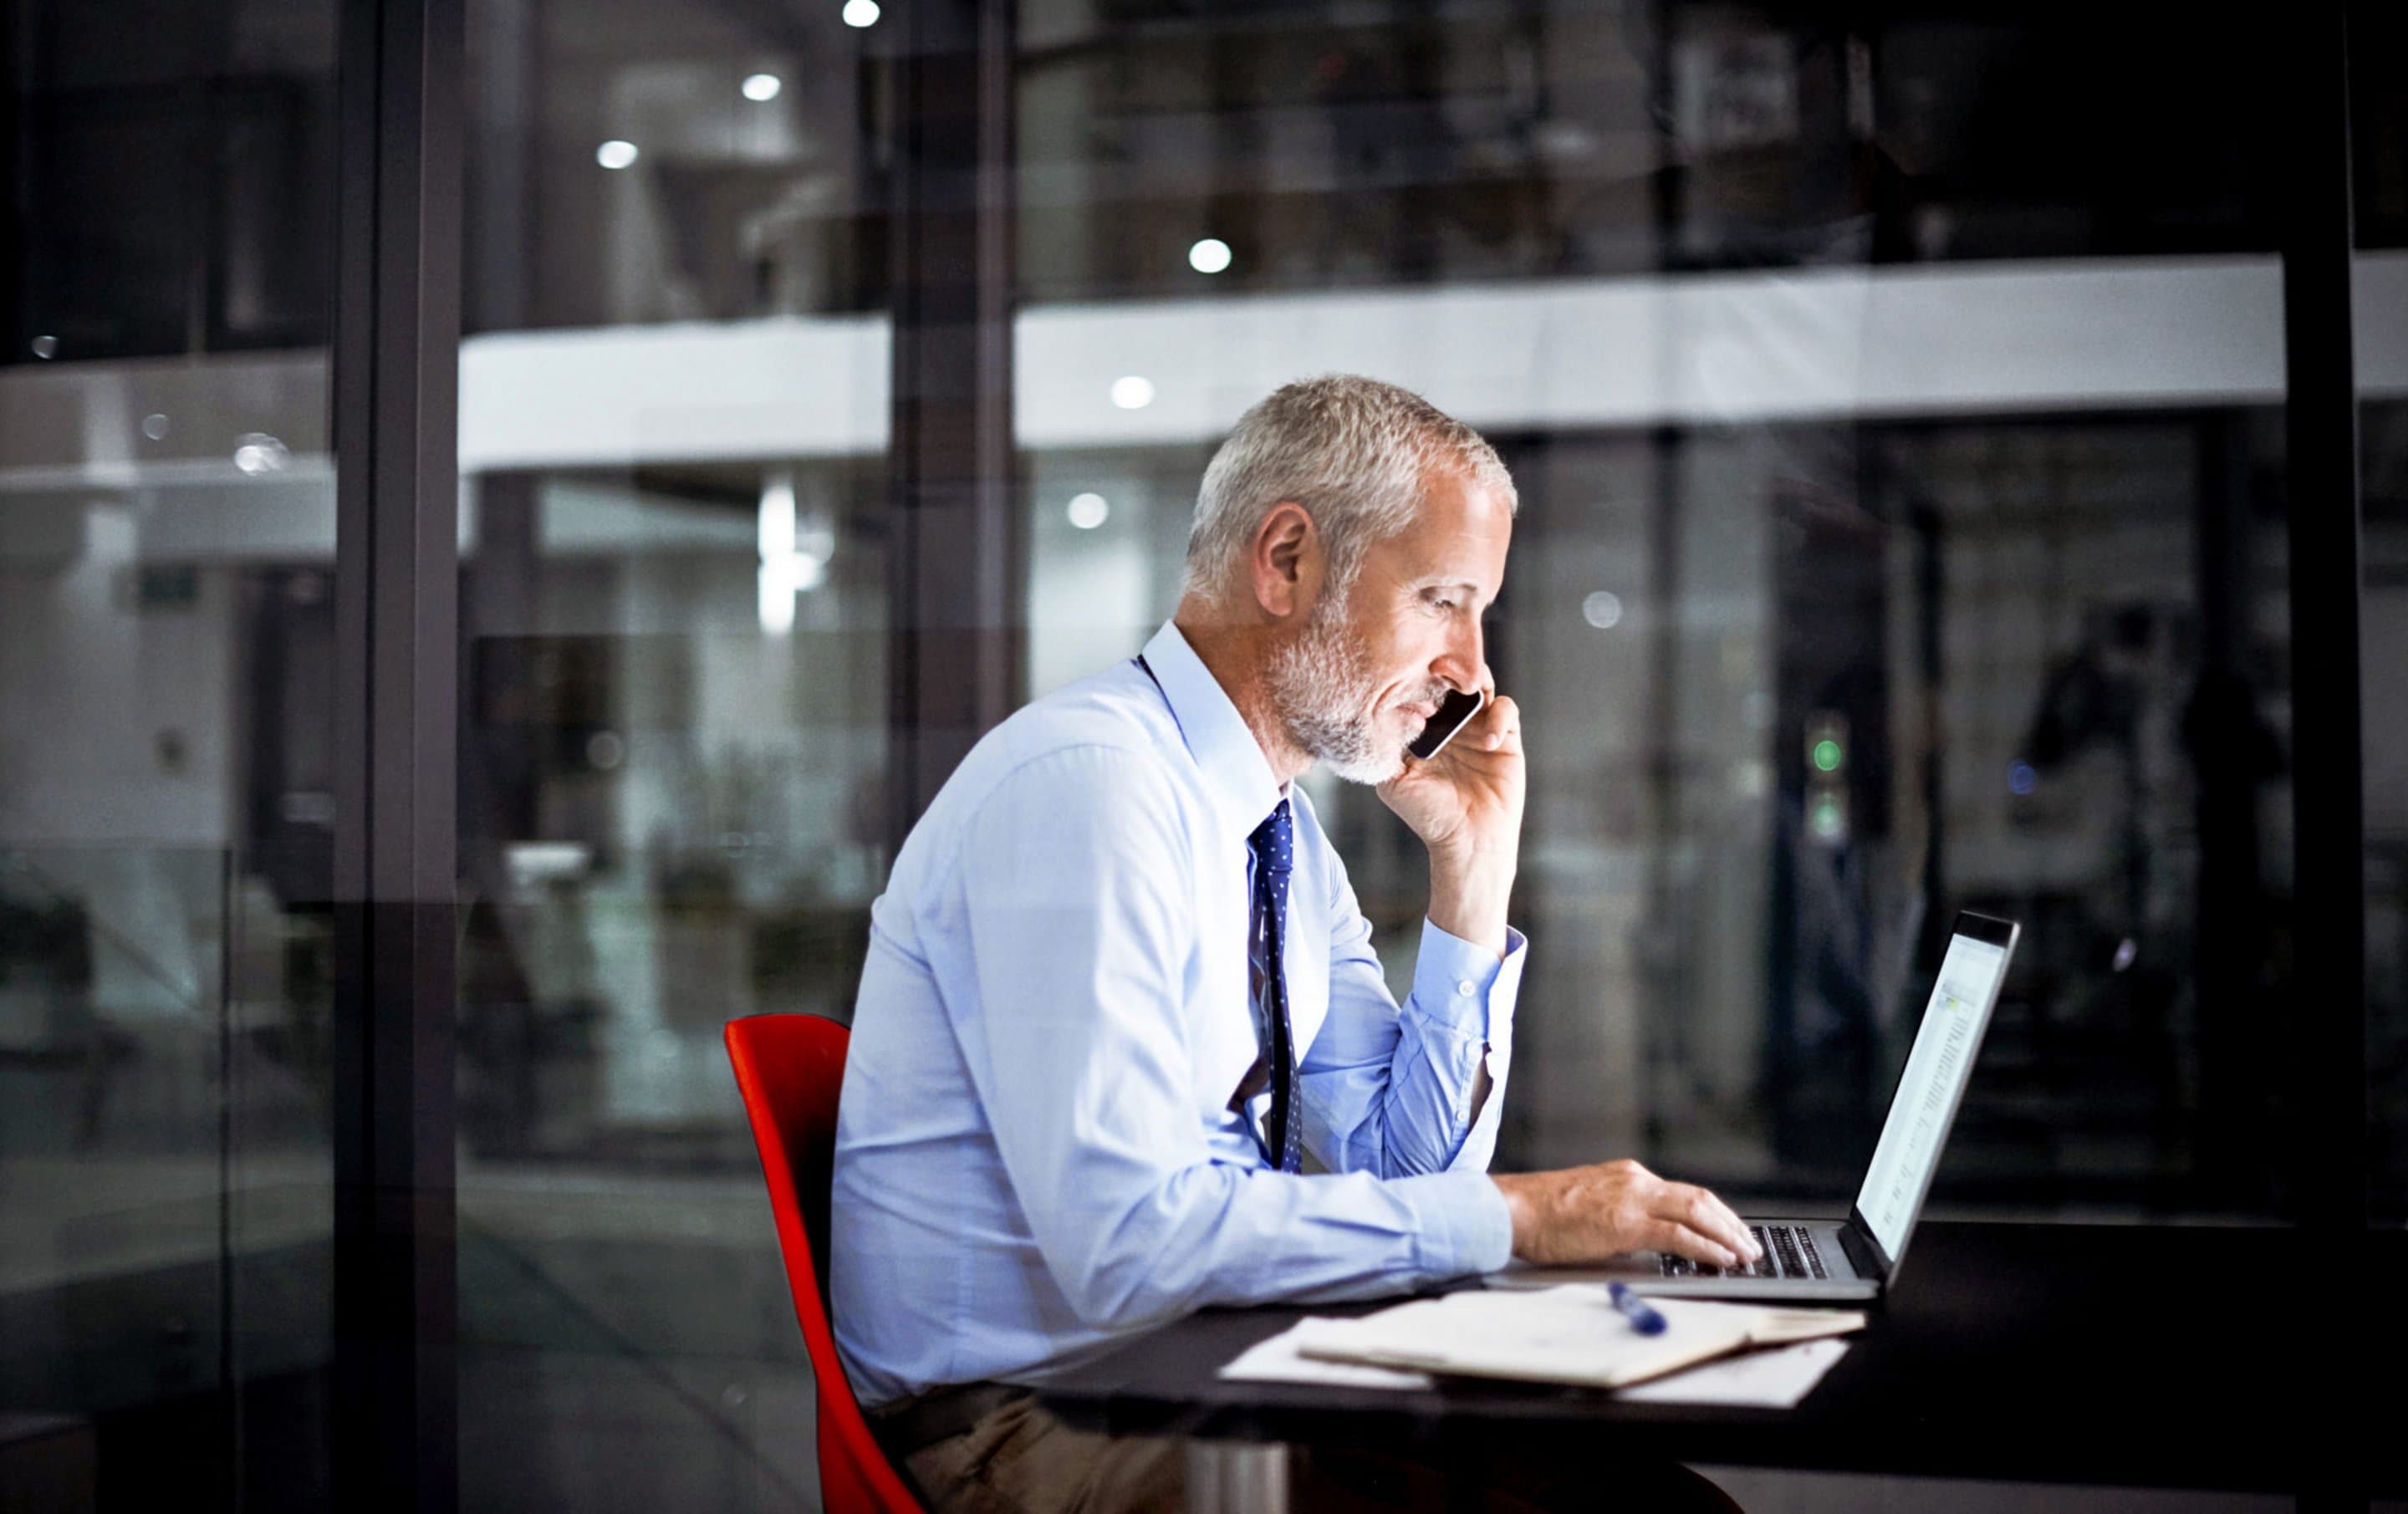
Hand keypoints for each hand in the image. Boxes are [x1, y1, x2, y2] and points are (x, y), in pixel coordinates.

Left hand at [1376, 676, 1523, 862]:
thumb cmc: (1428, 815)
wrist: (1468, 841)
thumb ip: (1387, 748)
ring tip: (1469, 695)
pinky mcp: (1506, 737)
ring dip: (1476, 682)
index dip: (1416, 680)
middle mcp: (1451, 724)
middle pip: (1451, 680)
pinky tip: (1488, 741)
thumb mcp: (1394, 781)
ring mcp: (1479, 727)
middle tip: (1442, 673)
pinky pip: (1506, 709)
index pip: (1421, 690)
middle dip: (1447, 672)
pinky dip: (1499, 715)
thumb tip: (1382, 710)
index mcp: (1424, 729)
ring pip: (1481, 685)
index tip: (1411, 684)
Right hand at [1491, 1160, 1762, 1268]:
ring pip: (1697, 1211)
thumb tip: (1642, 1241)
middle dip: (1730, 1223)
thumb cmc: (1540, 1213)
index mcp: (1628, 1177)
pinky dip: (1706, 1247)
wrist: (1513, 1209)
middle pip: (1699, 1199)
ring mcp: (1633, 1199)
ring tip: (1744, 1254)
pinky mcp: (1626, 1223)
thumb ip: (1619, 1216)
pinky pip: (1678, 1235)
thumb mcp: (1589, 1206)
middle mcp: (1636, 1181)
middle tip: (1749, 1244)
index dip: (1713, 1213)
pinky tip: (1720, 1259)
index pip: (1683, 1193)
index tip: (1730, 1230)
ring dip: (1727, 1234)